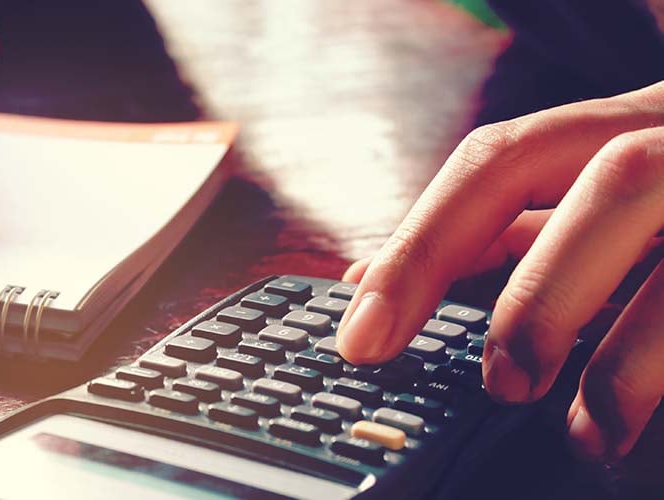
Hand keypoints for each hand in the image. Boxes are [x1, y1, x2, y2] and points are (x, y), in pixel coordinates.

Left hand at [335, 81, 663, 460]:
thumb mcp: (591, 196)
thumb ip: (499, 230)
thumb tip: (371, 280)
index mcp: (622, 122)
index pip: (499, 160)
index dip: (422, 245)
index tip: (361, 334)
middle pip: (613, 185)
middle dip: (542, 292)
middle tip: (502, 381)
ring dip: (628, 357)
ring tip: (587, 430)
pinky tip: (645, 423)